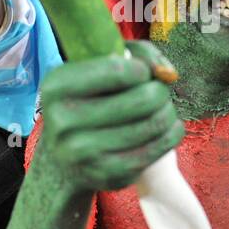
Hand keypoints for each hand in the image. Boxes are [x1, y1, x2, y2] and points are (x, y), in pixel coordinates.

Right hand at [36, 41, 184, 193]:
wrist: (65, 160)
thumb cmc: (90, 101)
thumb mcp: (97, 67)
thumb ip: (137, 53)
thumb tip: (167, 73)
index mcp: (56, 87)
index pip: (118, 69)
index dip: (142, 69)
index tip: (142, 73)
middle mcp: (64, 121)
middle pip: (145, 98)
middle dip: (160, 91)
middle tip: (156, 92)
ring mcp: (84, 153)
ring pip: (156, 123)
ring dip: (167, 111)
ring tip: (160, 109)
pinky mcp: (108, 175)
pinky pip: (160, 147)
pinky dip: (171, 132)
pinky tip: (164, 128)